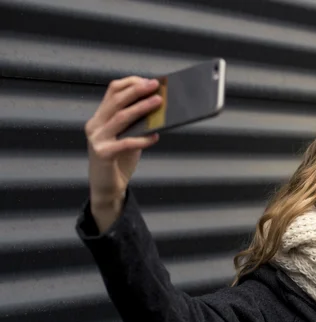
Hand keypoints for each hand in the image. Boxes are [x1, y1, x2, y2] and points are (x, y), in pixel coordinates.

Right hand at [85, 76, 162, 227]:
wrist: (107, 187)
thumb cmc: (119, 159)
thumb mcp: (128, 136)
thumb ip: (136, 123)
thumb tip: (157, 106)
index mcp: (100, 117)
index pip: (112, 91)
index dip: (130, 83)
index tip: (148, 80)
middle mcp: (95, 125)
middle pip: (116, 101)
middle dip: (137, 91)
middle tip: (155, 86)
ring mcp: (97, 139)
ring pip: (121, 118)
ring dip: (141, 108)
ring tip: (158, 103)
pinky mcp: (102, 154)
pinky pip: (125, 143)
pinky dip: (142, 139)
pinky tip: (155, 137)